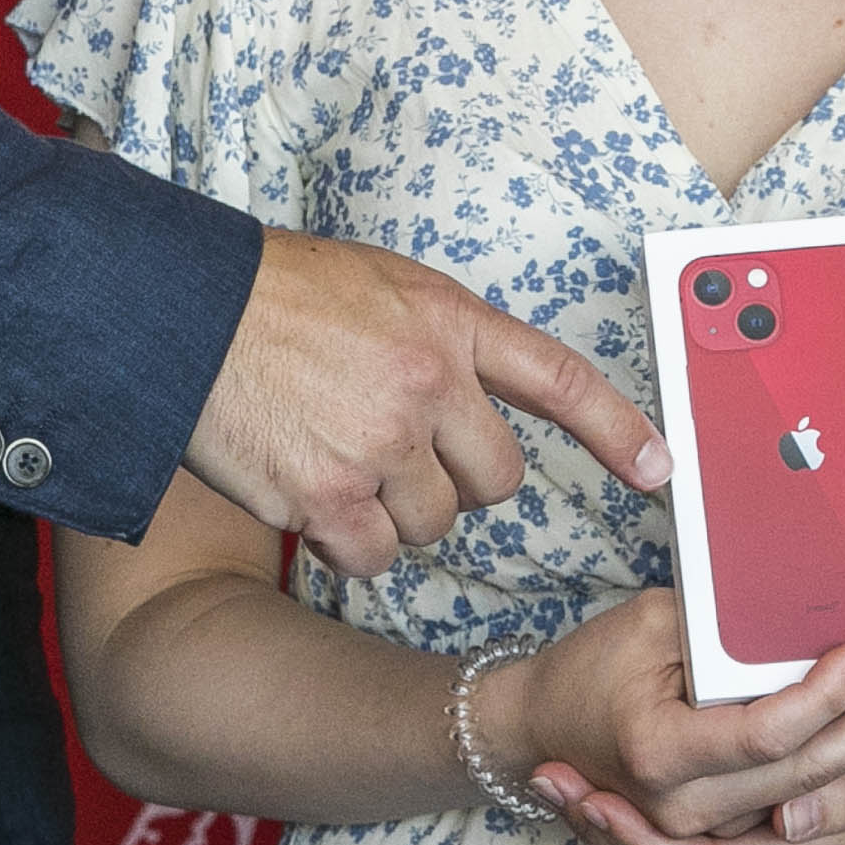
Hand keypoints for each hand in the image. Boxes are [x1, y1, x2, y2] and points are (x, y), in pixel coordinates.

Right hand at [185, 227, 672, 578]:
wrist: (184, 312)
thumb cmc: (275, 295)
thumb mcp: (381, 287)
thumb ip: (440, 340)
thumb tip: (473, 398)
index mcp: (450, 322)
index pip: (559, 379)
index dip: (618, 431)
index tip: (660, 469)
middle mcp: (431, 383)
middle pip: (496, 482)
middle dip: (456, 481)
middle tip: (396, 452)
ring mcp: (381, 443)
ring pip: (433, 525)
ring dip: (394, 512)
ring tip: (335, 457)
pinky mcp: (329, 497)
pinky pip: (373, 558)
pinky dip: (347, 546)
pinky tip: (311, 500)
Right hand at [505, 587, 844, 844]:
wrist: (539, 729)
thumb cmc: (592, 666)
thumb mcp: (652, 623)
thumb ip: (724, 631)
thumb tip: (808, 620)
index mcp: (659, 754)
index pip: (765, 734)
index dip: (825, 694)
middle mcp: (678, 813)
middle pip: (800, 780)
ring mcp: (694, 842)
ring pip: (803, 812)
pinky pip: (784, 831)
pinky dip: (838, 792)